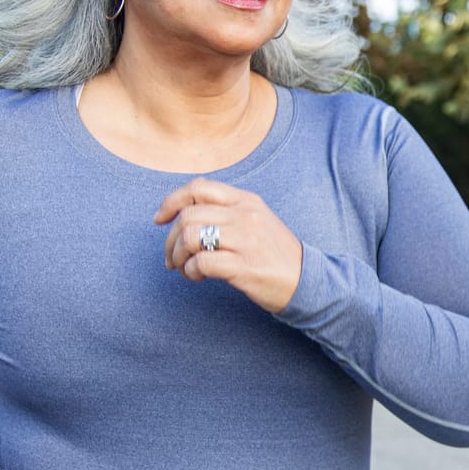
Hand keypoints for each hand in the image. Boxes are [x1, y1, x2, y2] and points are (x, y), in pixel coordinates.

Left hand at [154, 177, 303, 311]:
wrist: (309, 281)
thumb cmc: (276, 254)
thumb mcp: (256, 220)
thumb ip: (226, 212)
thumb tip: (182, 216)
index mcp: (246, 200)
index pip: (198, 188)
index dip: (171, 202)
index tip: (159, 220)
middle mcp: (245, 215)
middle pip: (187, 216)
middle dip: (169, 240)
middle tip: (171, 258)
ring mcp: (246, 240)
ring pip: (190, 237)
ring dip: (177, 257)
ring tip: (184, 269)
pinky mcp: (245, 266)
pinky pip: (202, 262)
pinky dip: (191, 271)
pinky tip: (197, 277)